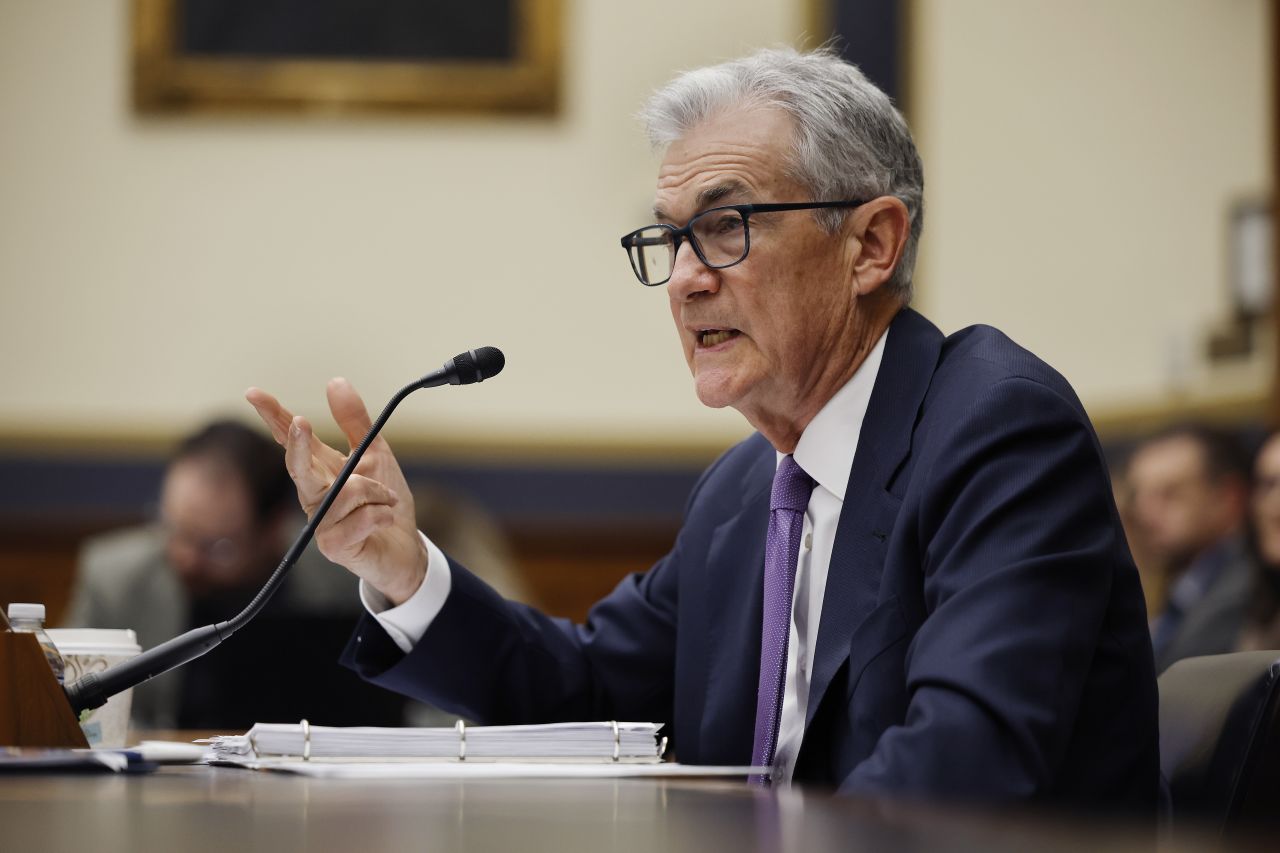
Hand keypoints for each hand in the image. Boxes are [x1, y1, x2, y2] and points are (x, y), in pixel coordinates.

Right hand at [245, 378, 426, 604]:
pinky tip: (385, 520)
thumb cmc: (385, 502)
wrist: (404, 547)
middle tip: (301, 421)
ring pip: (347, 491)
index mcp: (320, 470)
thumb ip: (355, 421)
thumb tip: (334, 382)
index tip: (254, 393)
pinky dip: (383, 513)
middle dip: (298, 445)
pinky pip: (362, 518)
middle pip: (297, 467)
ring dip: (377, 490)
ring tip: (387, 500)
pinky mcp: (333, 547)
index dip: (272, 416)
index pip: (290, 440)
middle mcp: (313, 495)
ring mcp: (320, 523)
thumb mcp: (376, 454)